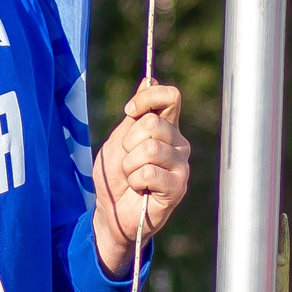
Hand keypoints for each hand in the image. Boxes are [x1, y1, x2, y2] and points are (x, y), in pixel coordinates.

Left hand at [94, 80, 191, 272]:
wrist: (111, 211)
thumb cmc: (115, 176)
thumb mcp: (118, 140)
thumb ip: (135, 115)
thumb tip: (148, 80)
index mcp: (166, 127)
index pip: (170, 97)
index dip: (148, 98)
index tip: (129, 111)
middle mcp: (178, 143)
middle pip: (154, 123)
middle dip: (129, 142)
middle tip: (128, 160)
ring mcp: (180, 164)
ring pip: (150, 149)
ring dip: (130, 165)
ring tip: (132, 177)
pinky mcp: (178, 186)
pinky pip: (150, 172)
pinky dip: (135, 181)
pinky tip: (140, 189)